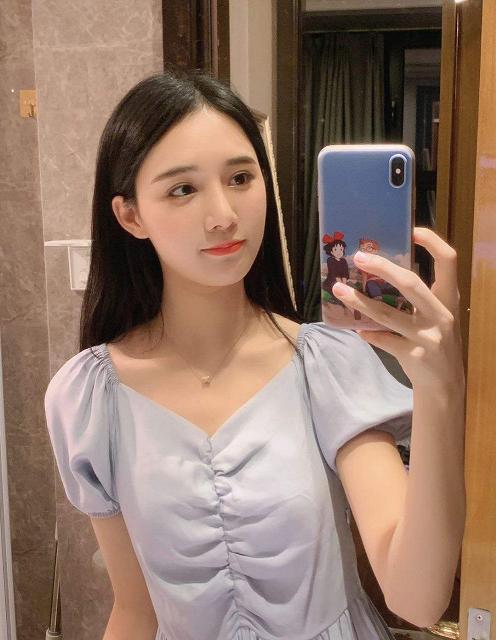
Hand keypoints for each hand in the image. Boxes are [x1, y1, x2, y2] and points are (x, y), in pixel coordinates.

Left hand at [331, 227, 464, 389]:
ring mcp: (429, 336)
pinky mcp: (414, 356)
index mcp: (448, 298)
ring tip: (340, 290)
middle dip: (383, 268)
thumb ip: (415, 298)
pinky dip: (369, 334)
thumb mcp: (434, 315)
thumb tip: (376, 273)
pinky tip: (357, 329)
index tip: (411, 230)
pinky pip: (384, 340)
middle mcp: (442, 314)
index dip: (432, 242)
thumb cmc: (434, 340)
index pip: (449, 261)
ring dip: (361, 301)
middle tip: (359, 257)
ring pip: (389, 314)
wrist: (446, 384)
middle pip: (411, 283)